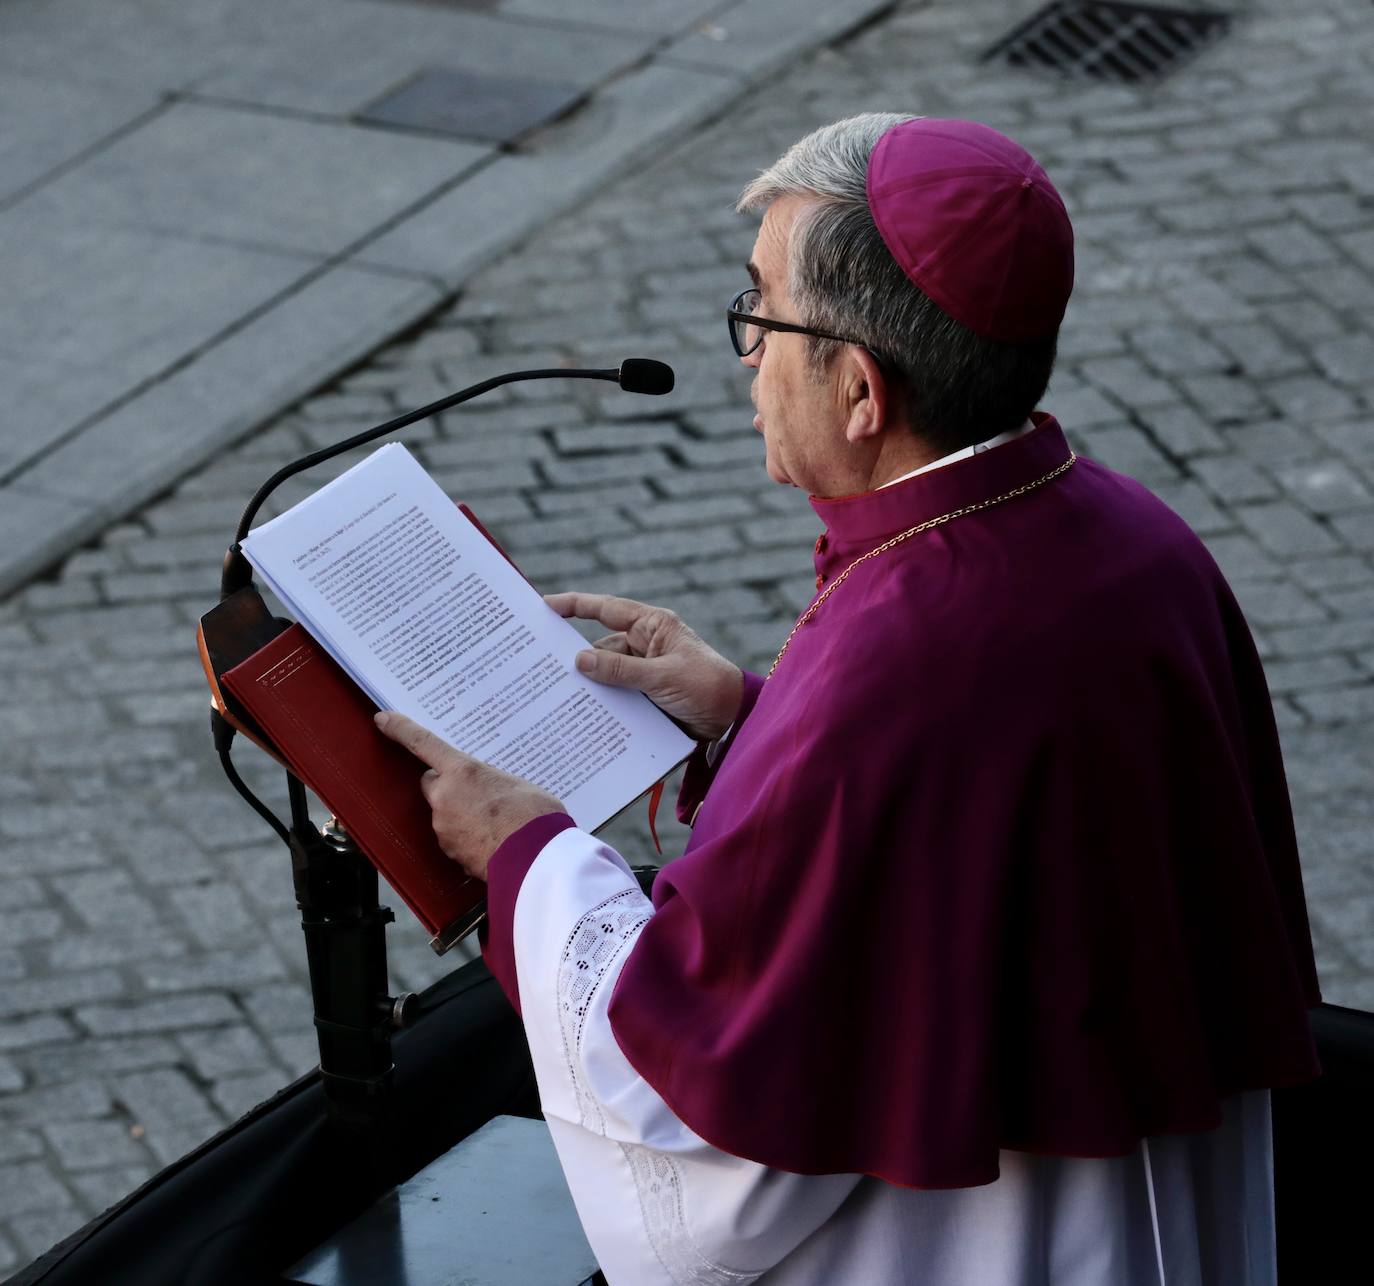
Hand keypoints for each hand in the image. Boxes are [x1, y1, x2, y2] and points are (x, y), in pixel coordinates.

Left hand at [373, 711, 564, 881]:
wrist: (535, 860)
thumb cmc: (534, 817)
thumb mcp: (518, 785)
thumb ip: (493, 782)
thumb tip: (491, 791)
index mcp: (462, 772)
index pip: (422, 743)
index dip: (401, 729)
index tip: (383, 719)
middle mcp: (444, 797)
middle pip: (431, 783)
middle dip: (446, 784)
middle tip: (476, 790)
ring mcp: (444, 828)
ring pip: (445, 814)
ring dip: (461, 814)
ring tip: (495, 821)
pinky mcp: (450, 853)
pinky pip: (454, 838)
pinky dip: (467, 837)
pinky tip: (492, 839)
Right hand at [543, 591, 742, 741]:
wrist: (733, 721)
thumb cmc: (707, 686)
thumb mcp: (662, 676)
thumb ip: (621, 670)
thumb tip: (579, 660)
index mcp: (652, 626)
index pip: (606, 609)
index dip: (574, 605)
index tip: (543, 606)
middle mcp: (643, 645)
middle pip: (599, 647)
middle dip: (575, 657)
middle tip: (539, 665)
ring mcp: (642, 672)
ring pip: (604, 675)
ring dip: (587, 686)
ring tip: (554, 696)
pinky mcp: (642, 696)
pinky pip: (614, 696)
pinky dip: (600, 704)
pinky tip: (580, 713)